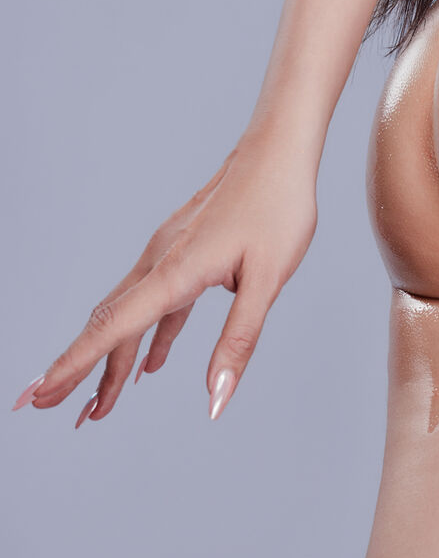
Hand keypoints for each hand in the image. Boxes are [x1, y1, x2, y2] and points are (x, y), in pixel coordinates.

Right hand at [15, 130, 318, 424]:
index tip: (39, 396)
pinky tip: (150, 363)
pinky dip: (149, 335)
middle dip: (78, 371)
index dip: (72, 366)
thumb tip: (216, 400)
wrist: (281, 147)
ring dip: (114, 360)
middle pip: (109, 325)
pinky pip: (158, 300)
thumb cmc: (278, 205)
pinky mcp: (186, 248)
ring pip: (131, 314)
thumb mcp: (269, 279)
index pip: (112, 328)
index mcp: (175, 271)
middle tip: (50, 410)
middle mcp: (162, 260)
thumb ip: (239, 340)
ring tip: (100, 405)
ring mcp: (171, 253)